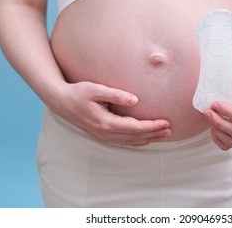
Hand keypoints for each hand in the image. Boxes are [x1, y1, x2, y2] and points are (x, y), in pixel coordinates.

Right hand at [50, 81, 170, 145]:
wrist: (61, 102)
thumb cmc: (78, 93)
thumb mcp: (96, 89)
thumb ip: (116, 94)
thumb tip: (136, 100)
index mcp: (106, 123)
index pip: (135, 127)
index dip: (152, 126)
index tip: (165, 122)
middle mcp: (105, 133)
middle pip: (136, 137)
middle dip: (154, 134)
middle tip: (170, 129)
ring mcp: (103, 136)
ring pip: (131, 141)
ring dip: (147, 139)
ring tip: (162, 135)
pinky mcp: (102, 135)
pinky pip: (124, 141)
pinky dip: (137, 141)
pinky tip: (145, 138)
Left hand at [204, 78, 231, 150]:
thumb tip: (216, 103)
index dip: (228, 112)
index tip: (215, 104)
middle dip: (219, 122)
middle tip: (207, 111)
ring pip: (231, 140)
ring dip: (216, 129)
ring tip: (209, 115)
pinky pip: (226, 145)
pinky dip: (216, 137)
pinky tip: (212, 125)